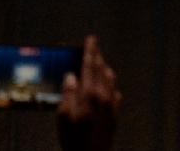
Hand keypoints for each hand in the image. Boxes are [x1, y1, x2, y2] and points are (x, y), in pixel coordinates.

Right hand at [57, 36, 121, 150]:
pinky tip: (108, 88)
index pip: (90, 65)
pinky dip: (112, 86)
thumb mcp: (63, 115)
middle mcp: (103, 96)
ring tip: (100, 62)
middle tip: (94, 44)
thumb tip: (71, 77)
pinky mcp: (114, 116)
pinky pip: (116, 94)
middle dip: (97, 55)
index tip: (90, 39)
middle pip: (101, 69)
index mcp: (89, 93)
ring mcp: (111, 106)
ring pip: (111, 80)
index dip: (90, 51)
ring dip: (105, 68)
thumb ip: (68, 93)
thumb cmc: (74, 139)